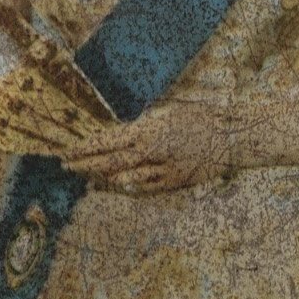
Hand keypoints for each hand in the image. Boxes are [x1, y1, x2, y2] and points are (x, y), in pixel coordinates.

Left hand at [64, 100, 240, 193]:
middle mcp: (150, 153)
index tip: (67, 150)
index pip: (106, 142)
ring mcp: (161, 170)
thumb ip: (143, 124)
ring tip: (85, 176)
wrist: (232, 136)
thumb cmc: (201, 116)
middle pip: (108, 162)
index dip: (84, 148)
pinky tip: (114, 184)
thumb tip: (123, 131)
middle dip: (84, 164)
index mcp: (147, 131)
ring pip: (123, 178)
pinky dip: (126, 186)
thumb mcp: (168, 111)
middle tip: (65, 166)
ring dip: (101, 177)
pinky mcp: (173, 182)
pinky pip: (143, 188)